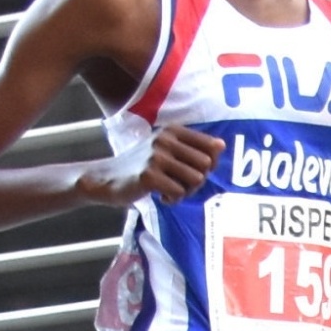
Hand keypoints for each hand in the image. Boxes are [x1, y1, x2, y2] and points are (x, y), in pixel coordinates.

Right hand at [80, 124, 220, 207]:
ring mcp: (157, 156)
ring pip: (196, 179)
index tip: (193, 169)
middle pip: (206, 165)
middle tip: (180, 183)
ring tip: (170, 189)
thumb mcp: (169, 150)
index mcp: (173, 131)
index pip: (212, 147)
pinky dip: (174, 200)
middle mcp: (165, 139)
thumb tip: (221, 145)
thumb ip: (195, 148)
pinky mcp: (149, 175)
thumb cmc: (144, 166)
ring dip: (187, 191)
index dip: (210, 164)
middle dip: (198, 180)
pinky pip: (180, 192)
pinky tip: (161, 196)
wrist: (108, 178)